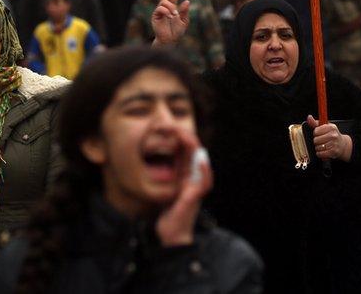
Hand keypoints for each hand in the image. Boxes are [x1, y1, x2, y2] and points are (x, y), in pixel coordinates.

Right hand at [151, 0, 190, 46]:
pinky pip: (160, 9)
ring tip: (175, 15)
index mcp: (173, 7)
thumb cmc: (177, 32)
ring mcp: (160, 11)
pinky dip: (166, 11)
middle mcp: (165, 7)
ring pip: (164, 1)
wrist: (170, 40)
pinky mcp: (155, 16)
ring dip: (171, 7)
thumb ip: (185, 11)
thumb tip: (187, 0)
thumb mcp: (184, 21)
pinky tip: (170, 16)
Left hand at [155, 129, 212, 246]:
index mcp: (187, 173)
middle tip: (168, 125)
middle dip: (183, 134)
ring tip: (183, 134)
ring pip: (201, 160)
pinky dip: (205, 169)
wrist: (172, 235)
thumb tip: (155, 156)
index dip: (177, 135)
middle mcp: (194, 177)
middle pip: (194, 149)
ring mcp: (197, 186)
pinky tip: (201, 159)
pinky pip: (204, 181)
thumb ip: (168, 173)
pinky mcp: (196, 197)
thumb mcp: (166, 188)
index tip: (162, 126)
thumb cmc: (170, 212)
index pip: (185, 148)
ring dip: (193, 146)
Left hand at [307, 115, 352, 161]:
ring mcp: (334, 144)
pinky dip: (320, 154)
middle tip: (321, 141)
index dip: (315, 134)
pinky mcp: (333, 152)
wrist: (342, 145)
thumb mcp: (325, 127)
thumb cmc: (332, 135)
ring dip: (318, 148)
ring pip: (318, 147)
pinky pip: (320, 154)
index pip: (316, 131)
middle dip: (316, 141)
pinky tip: (323, 151)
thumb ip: (315, 123)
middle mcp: (333, 135)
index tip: (319, 134)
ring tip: (323, 146)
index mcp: (331, 127)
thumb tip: (309, 117)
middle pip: (316, 140)